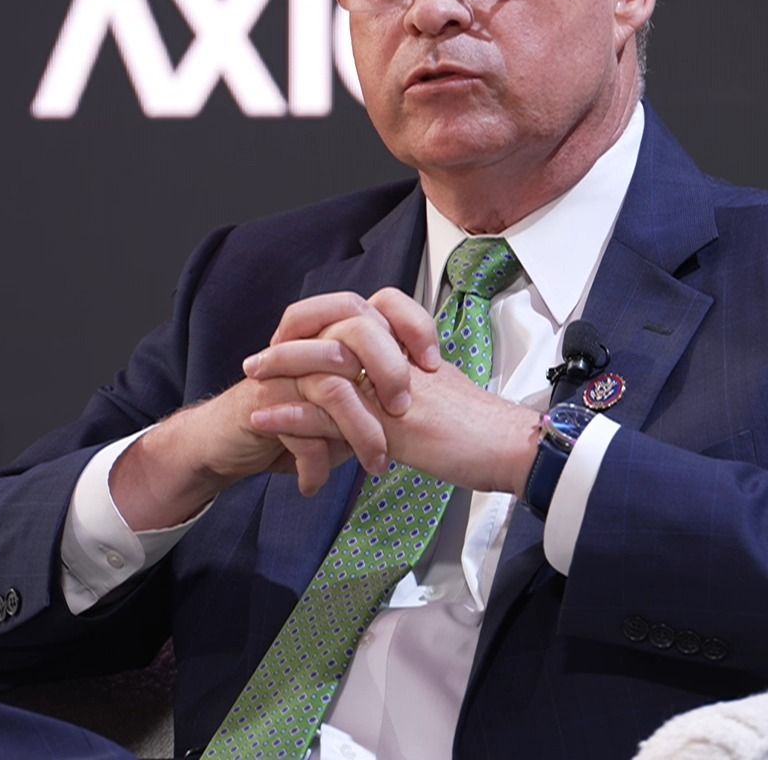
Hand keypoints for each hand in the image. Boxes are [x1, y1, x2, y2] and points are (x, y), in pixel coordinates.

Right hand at [111, 289, 440, 526]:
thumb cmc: (297, 420)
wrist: (229, 441)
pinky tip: (318, 485)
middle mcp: (313, 342)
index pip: (384, 303)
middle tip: (404, 411)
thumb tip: (432, 409)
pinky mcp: (264, 402)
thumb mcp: (349, 406)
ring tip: (377, 464)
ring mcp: (287, 370)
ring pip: (333, 386)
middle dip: (389, 370)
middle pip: (359, 330)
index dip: (413, 324)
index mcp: (339, 333)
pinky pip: (298, 429)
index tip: (435, 363)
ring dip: (360, 431)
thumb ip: (382, 397)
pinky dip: (315, 463)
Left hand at [257, 345, 544, 496]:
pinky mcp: (392, 425)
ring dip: (284, 371)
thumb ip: (415, 389)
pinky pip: (331, 415)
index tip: (297, 335)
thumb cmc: (487, 434)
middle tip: (261, 356)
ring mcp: (396, 391)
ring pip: (328, 368)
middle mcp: (403, 364)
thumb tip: (391, 399)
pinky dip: (293, 417)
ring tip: (252, 378)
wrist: (515, 450)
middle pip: (338, 334)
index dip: (328, 323)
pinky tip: (266, 418)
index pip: (365, 317)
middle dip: (294, 343)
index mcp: (415, 354)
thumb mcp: (445, 399)